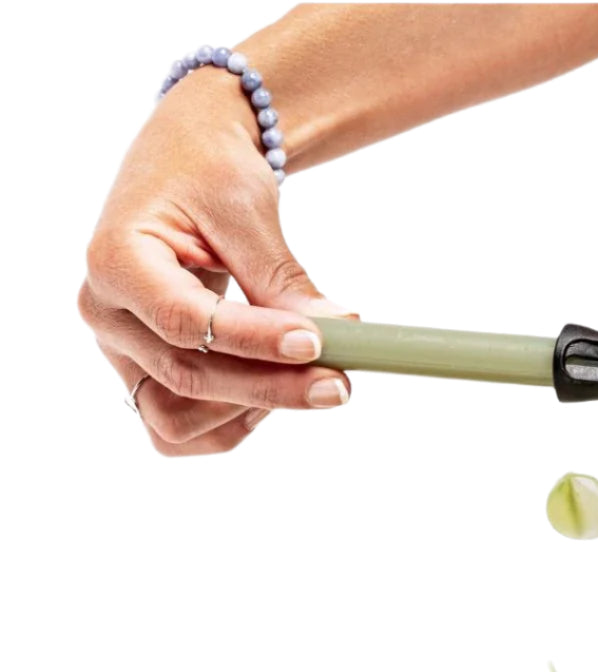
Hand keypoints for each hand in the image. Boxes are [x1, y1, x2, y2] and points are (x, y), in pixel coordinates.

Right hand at [78, 71, 353, 455]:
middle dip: (271, 386)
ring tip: (305, 380)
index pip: (184, 320)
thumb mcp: (247, 209)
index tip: (316, 342)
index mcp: (115, 259)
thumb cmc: (208, 173)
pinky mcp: (142, 373)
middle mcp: (106, 313)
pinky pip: (179, 428)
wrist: (186, 166)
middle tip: (340, 383)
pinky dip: (229, 423)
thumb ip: (283, 278)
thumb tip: (338, 330)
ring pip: (176, 419)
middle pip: (187, 377)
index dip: (254, 341)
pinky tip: (270, 393)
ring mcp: (120, 350)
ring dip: (248, 410)